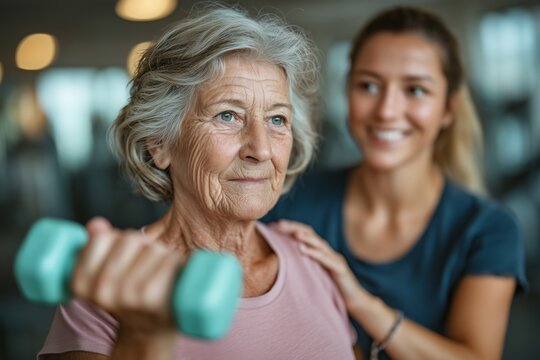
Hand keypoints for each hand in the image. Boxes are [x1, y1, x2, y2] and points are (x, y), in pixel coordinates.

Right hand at [72, 217, 181, 338]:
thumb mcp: (107, 274)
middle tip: (146, 262)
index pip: (102, 238)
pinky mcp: (152, 298)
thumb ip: (98, 247)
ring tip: (159, 271)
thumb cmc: (130, 296)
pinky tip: (174, 272)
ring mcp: (127, 295)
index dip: (116, 239)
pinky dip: (175, 262)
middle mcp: (102, 291)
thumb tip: (96, 224)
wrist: (151, 331)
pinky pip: (168, 261)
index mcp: (82, 284)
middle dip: (141, 245)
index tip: (121, 253)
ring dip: (160, 254)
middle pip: (128, 239)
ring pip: (151, 248)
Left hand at [271, 219, 369, 312]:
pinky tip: (302, 250)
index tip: (274, 226)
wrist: (354, 301)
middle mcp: (328, 252)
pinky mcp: (340, 269)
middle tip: (279, 225)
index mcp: (320, 252)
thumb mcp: (314, 275)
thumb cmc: (332, 289)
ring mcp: (335, 258)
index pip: (304, 234)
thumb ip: (303, 266)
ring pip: (319, 244)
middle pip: (310, 234)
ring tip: (293, 233)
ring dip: (306, 238)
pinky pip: (326, 259)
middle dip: (294, 228)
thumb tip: (281, 261)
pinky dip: (314, 253)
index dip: (290, 228)